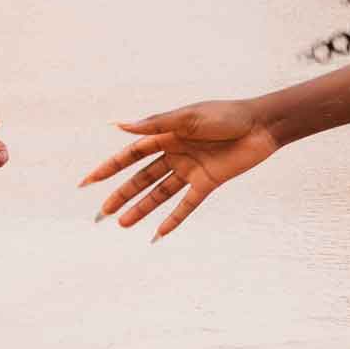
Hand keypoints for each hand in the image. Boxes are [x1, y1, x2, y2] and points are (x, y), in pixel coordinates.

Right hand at [82, 101, 281, 238]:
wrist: (262, 126)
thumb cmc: (226, 115)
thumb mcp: (188, 117)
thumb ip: (155, 124)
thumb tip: (119, 126)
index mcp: (167, 135)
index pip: (131, 154)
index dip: (109, 168)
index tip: (87, 182)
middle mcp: (176, 154)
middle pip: (142, 178)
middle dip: (122, 194)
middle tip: (102, 213)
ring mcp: (191, 170)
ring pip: (160, 193)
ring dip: (142, 208)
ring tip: (123, 224)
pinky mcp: (209, 182)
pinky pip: (187, 204)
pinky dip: (174, 218)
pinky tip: (158, 233)